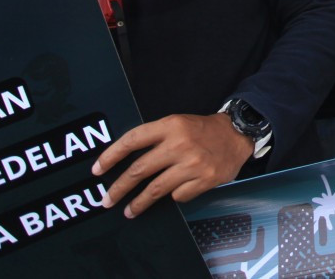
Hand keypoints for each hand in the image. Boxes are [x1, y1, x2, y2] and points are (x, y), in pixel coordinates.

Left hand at [93, 113, 252, 215]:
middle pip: (139, 170)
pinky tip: (176, 192)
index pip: (132, 140)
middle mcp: (180, 144)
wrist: (237, 134)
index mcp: (171, 125)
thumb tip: (124, 161)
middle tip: (106, 200)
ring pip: (156, 189)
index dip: (111, 156)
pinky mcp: (205, 179)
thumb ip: (154, 138)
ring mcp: (193, 163)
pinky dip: (174, 195)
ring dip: (139, 202)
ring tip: (128, 211)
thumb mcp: (177, 124)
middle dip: (119, 188)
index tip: (96, 170)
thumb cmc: (202, 130)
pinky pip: (179, 195)